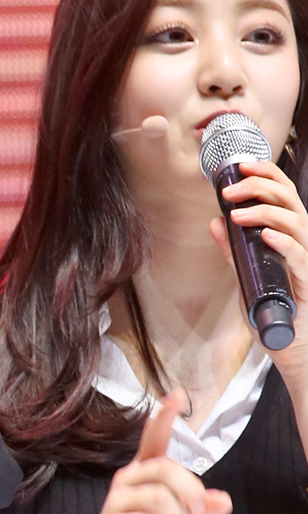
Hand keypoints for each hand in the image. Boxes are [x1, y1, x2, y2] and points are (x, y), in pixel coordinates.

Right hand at [72, 392, 230, 513]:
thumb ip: (199, 510)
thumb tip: (224, 501)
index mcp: (143, 473)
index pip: (153, 439)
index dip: (165, 417)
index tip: (178, 396)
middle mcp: (128, 480)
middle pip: (168, 470)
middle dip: (191, 494)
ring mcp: (117, 501)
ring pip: (160, 498)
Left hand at [214, 154, 307, 391]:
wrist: (289, 344)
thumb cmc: (271, 309)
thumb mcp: (246, 275)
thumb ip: (233, 250)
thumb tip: (214, 223)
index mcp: (290, 234)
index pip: (283, 193)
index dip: (264, 174)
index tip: (238, 168)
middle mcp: (303, 240)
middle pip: (289, 198)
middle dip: (259, 186)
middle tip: (230, 191)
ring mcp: (307, 258)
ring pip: (295, 221)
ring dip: (264, 212)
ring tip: (237, 214)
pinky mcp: (307, 280)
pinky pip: (300, 255)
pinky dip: (282, 242)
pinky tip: (264, 235)